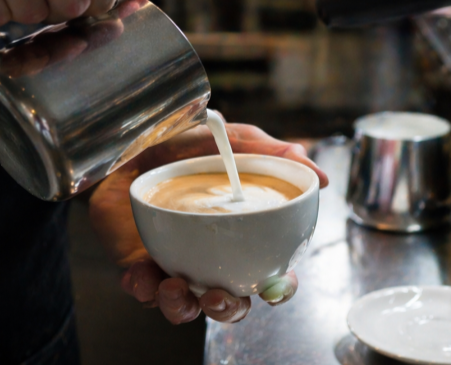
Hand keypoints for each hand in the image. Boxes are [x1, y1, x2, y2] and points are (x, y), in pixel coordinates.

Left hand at [89, 118, 328, 323]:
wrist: (128, 142)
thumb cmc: (184, 145)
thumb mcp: (231, 141)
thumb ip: (273, 154)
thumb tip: (322, 176)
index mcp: (241, 237)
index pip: (271, 276)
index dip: (279, 289)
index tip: (274, 287)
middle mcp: (211, 258)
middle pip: (231, 303)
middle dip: (228, 310)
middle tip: (216, 295)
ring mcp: (175, 265)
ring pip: (186, 308)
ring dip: (183, 308)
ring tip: (174, 286)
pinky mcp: (139, 267)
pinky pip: (143, 292)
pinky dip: (144, 289)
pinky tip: (142, 274)